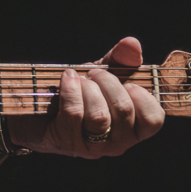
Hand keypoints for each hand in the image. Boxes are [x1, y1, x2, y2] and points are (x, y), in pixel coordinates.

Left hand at [5, 37, 163, 157]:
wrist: (37, 106)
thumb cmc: (79, 92)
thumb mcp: (103, 74)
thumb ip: (120, 59)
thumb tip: (132, 44)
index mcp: (133, 129)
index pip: (153, 120)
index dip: (143, 97)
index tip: (128, 83)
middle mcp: (117, 143)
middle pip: (124, 111)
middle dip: (109, 83)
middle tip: (95, 73)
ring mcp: (91, 147)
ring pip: (99, 117)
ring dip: (89, 88)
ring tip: (79, 77)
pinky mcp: (66, 142)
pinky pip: (74, 114)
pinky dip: (70, 90)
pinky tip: (67, 79)